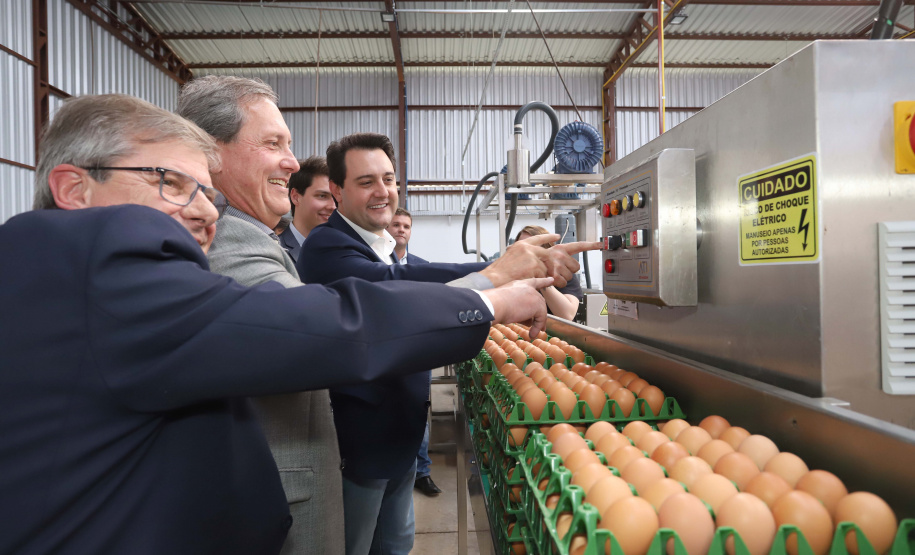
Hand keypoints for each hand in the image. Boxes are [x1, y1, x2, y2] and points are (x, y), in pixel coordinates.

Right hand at [480, 234, 602, 287]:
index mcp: (521, 245)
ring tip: (535, 280)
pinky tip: (533, 282)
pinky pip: (543, 275)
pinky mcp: (534, 266)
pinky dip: (540, 280)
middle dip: (551, 263)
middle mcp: (527, 248)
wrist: (494, 278)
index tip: (557, 236)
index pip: (538, 238)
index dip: (548, 237)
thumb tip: (530, 258)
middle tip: (554, 268)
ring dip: (542, 275)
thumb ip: (522, 255)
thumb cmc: (500, 272)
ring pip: (545, 266)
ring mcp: (531, 257)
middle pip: (547, 254)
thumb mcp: (510, 256)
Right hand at [482, 277, 552, 337]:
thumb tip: (526, 320)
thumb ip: (517, 308)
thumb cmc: (494, 304)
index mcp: (519, 284)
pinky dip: (536, 328)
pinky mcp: (537, 306)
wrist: (494, 304)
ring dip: (537, 323)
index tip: (551, 279)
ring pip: (540, 312)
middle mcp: (528, 288)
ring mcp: (534, 296)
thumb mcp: (506, 303)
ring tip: (533, 333)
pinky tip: (531, 334)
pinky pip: (540, 319)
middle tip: (540, 326)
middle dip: (540, 313)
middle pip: (539, 301)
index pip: (534, 282)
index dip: (543, 281)